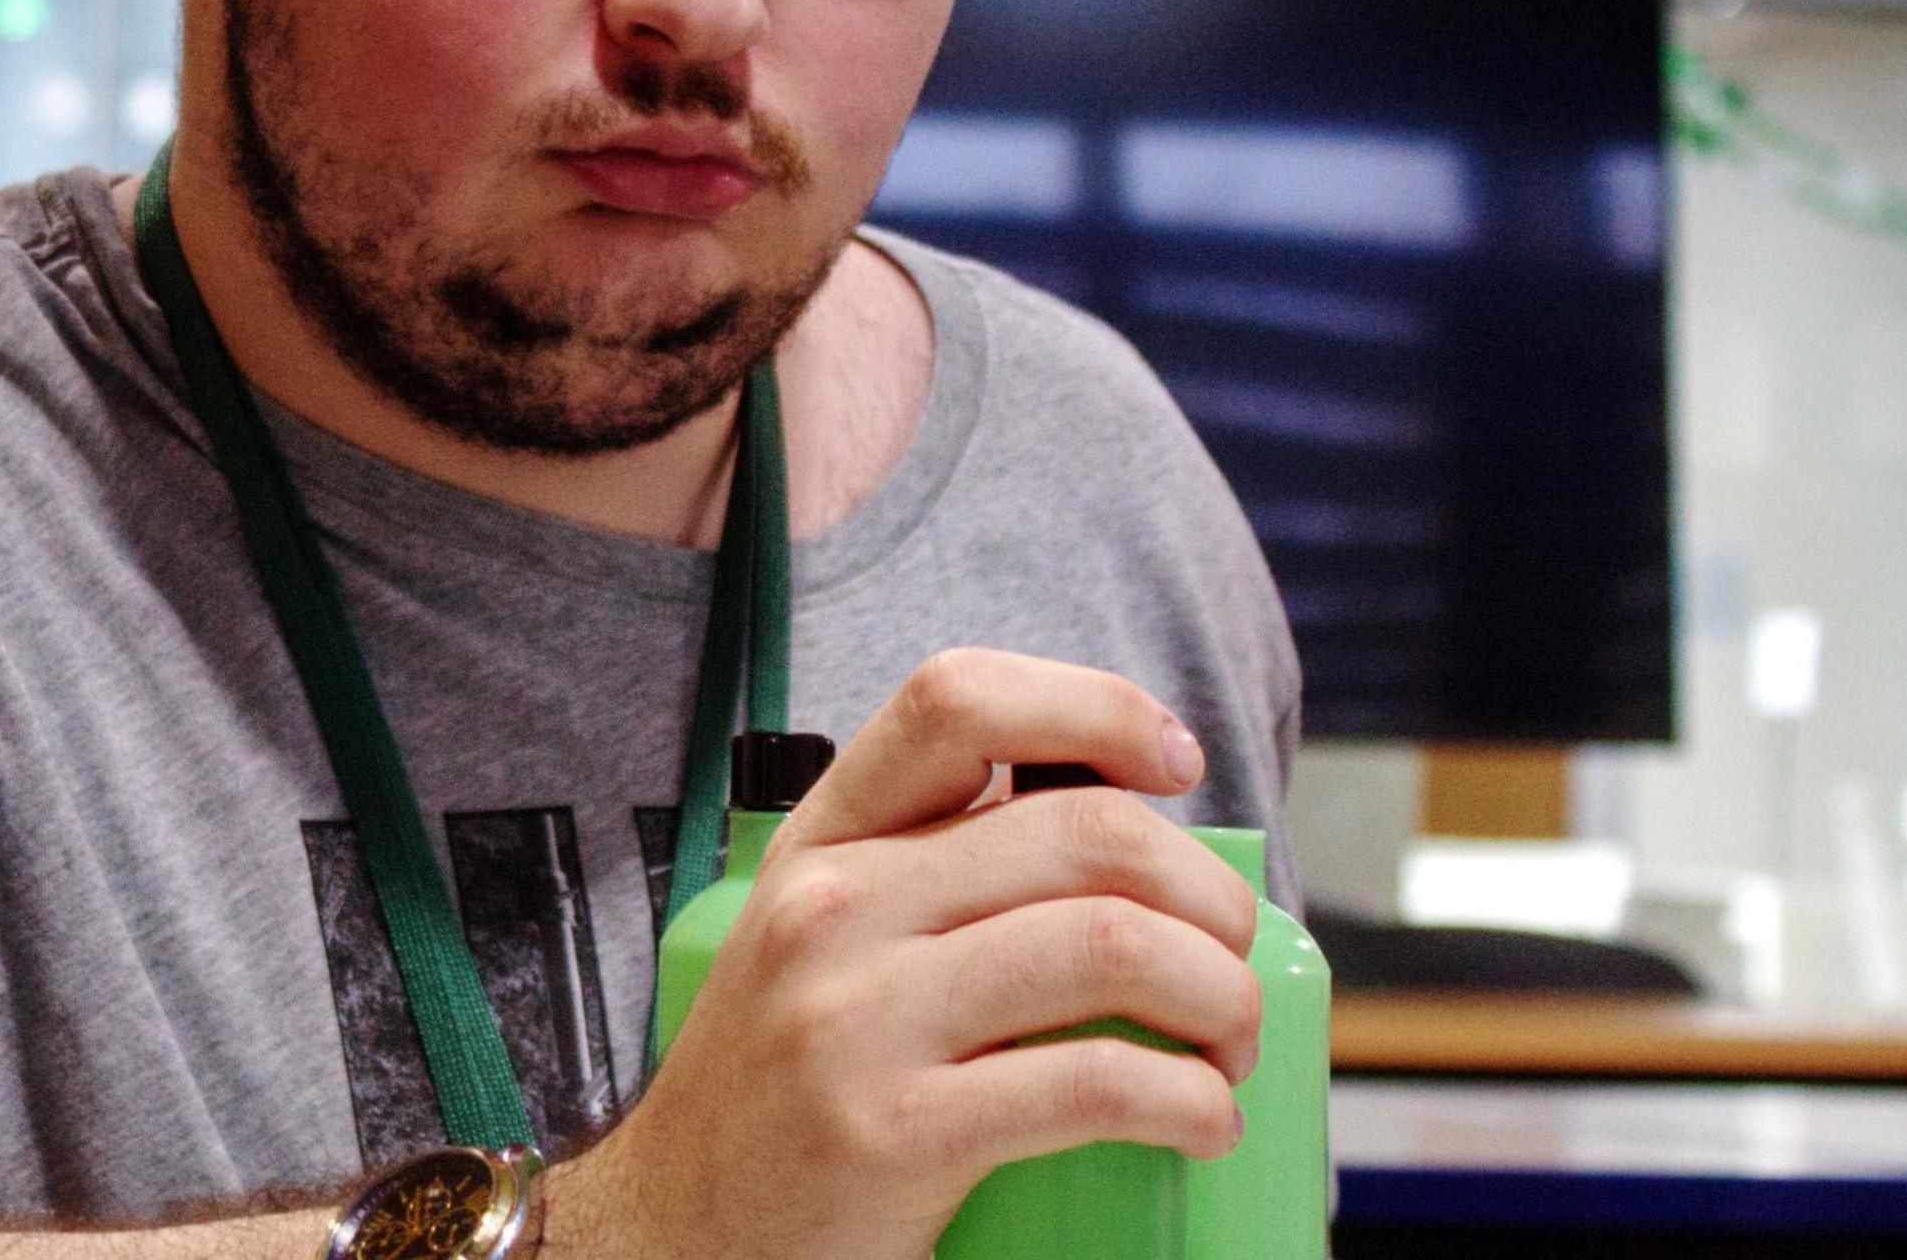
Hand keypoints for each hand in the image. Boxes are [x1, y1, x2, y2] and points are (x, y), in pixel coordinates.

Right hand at [547, 649, 1258, 1259]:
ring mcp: (856, 1019)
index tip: (1177, 765)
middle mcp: (833, 910)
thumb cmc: (783, 1090)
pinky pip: (1093, 1084)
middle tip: (1234, 959)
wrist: (673, 1238)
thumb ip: (933, 876)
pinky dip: (1187, 1101)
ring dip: (1219, 995)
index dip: (1097, 707)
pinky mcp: (893, 1132)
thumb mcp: (823, 942)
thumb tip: (1129, 845)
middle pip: (1086, 832)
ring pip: (1109, 945)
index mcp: (825, 843)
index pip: (958, 701)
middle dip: (1210, 896)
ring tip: (1229, 1047)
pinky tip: (1201, 1122)